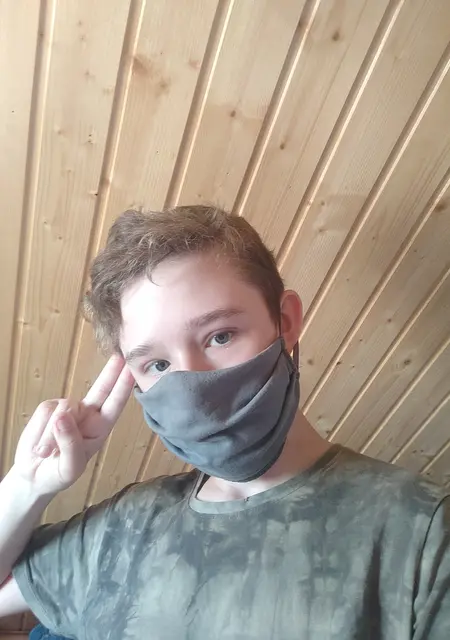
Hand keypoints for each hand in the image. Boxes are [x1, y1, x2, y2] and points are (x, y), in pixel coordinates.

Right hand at [13, 355, 134, 495]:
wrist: (34, 475)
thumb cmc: (60, 473)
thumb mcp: (70, 467)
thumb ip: (69, 443)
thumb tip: (62, 417)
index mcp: (100, 428)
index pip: (115, 405)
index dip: (123, 388)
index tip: (131, 370)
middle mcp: (87, 414)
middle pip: (100, 389)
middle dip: (110, 373)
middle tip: (120, 356)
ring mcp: (68, 410)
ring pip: (64, 409)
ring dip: (52, 434)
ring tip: (47, 453)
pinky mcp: (48, 409)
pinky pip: (45, 412)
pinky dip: (41, 431)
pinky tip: (40, 446)